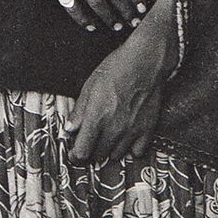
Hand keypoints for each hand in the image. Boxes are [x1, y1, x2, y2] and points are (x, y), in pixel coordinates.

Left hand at [69, 0, 176, 160]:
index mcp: (97, 118)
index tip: (74, 153)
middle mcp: (114, 129)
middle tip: (91, 140)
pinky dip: (130, 149)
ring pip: (116, 156)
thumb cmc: (116, 68)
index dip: (75, 155)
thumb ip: (79, 111)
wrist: (146, 61)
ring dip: (109, 150)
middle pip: (98, 156)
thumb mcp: (89, 86)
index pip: (82, 152)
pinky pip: (137, 151)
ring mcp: (132, 131)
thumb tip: (70, 128)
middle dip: (91, 151)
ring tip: (107, 137)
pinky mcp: (147, 129)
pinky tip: (126, 138)